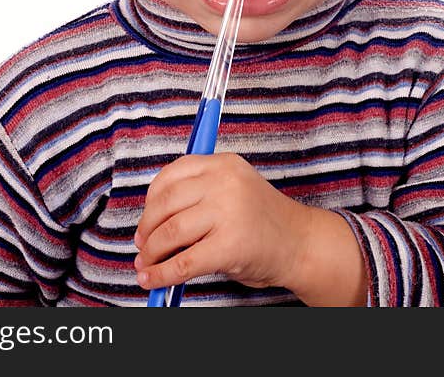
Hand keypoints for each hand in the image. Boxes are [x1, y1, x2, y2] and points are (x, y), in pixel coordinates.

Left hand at [134, 152, 310, 292]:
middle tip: (142, 244)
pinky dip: (161, 274)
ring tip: (146, 264)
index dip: (151, 199)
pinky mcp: (229, 246)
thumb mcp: (233, 190)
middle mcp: (225, 182)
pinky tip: (153, 279)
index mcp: (224, 163)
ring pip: (170, 232)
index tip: (146, 217)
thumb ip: (200, 193)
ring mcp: (227, 213)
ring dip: (151, 252)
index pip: (172, 174)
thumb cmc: (263, 221)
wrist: (301, 244)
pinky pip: (183, 262)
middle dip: (147, 228)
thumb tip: (152, 219)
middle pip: (166, 203)